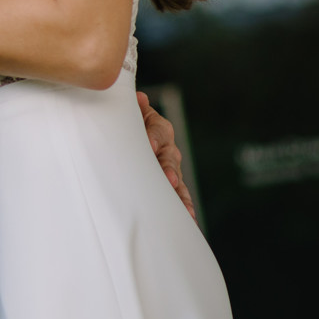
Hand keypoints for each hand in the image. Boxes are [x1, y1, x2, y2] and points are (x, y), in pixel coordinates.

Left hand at [138, 91, 196, 220]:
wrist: (130, 133)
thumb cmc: (128, 124)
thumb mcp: (130, 114)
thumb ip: (133, 108)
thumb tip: (141, 98)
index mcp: (158, 128)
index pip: (158, 130)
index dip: (153, 136)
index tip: (150, 144)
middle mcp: (168, 148)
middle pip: (170, 158)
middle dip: (169, 169)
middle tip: (169, 178)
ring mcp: (170, 168)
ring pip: (178, 181)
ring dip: (181, 194)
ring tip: (185, 209)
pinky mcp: (170, 184)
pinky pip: (179, 195)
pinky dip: (184, 206)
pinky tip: (189, 219)